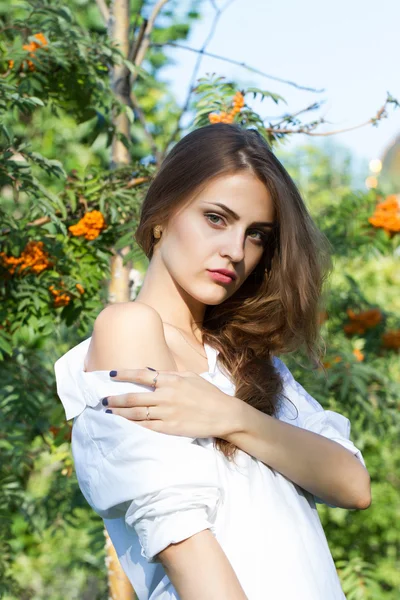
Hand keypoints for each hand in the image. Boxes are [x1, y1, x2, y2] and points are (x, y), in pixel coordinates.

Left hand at [101, 368, 240, 438]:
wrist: (224, 414)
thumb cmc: (208, 394)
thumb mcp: (190, 377)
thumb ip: (169, 374)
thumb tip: (149, 372)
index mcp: (171, 380)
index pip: (141, 375)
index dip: (124, 374)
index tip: (111, 374)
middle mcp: (166, 396)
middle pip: (134, 397)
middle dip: (115, 399)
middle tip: (103, 400)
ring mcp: (167, 413)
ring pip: (136, 413)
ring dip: (120, 413)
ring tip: (107, 412)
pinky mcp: (170, 428)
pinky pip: (146, 427)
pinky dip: (132, 426)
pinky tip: (123, 425)